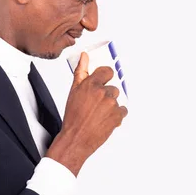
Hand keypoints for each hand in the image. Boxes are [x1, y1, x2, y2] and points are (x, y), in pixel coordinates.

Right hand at [47, 52, 127, 174]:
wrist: (76, 138)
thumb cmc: (73, 117)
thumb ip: (81, 71)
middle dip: (106, 95)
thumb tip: (84, 56)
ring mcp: (111, 104)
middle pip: (113, 88)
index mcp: (91, 84)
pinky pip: (122, 111)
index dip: (105, 77)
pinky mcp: (117, 115)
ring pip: (117, 100)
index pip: (107, 71)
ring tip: (99, 114)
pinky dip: (116, 115)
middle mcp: (103, 93)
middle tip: (95, 105)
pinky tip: (105, 119)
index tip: (103, 81)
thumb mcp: (73, 91)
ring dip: (110, 106)